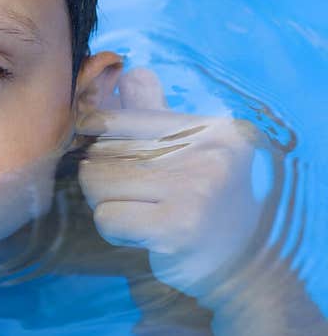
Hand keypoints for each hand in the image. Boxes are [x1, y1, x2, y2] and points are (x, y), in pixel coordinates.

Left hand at [75, 68, 268, 303]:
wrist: (241, 266)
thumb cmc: (201, 201)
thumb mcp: (186, 149)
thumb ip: (153, 111)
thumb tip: (121, 70)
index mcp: (211, 127)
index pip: (117, 117)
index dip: (94, 136)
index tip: (101, 152)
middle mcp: (209, 153)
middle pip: (103, 152)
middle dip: (100, 177)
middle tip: (130, 196)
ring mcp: (195, 189)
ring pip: (99, 183)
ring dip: (105, 204)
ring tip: (138, 213)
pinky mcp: (177, 227)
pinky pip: (107, 217)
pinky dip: (112, 229)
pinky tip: (140, 234)